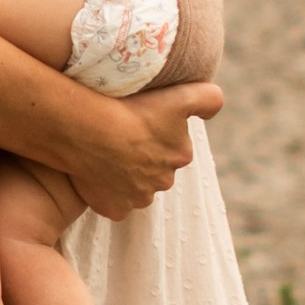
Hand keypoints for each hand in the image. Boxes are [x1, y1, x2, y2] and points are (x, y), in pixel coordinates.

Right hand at [57, 81, 218, 218]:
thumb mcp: (181, 95)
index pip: (172, 147)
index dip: (156, 135)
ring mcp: (139, 198)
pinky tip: (97, 175)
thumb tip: (215, 108)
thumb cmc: (133, 109)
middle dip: (143, 158)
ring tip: (105, 153)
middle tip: (121, 137)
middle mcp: (164, 181)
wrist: (89, 130)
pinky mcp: (116, 209)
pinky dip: (107, 193)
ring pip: (135, 186)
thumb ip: (209, 99)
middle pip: (154, 169)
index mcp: (180, 155)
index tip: (140, 123)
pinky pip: (114, 203)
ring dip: (125, 175)